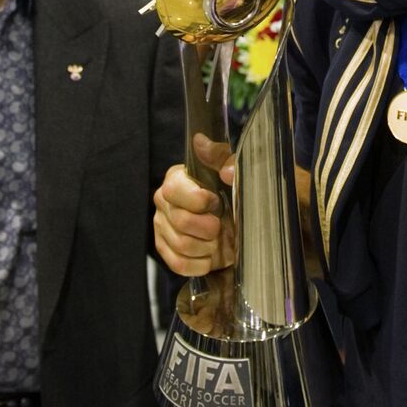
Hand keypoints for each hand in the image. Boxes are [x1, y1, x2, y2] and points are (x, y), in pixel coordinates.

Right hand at [153, 134, 236, 276]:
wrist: (244, 226)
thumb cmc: (239, 196)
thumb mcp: (239, 173)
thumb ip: (224, 158)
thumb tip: (201, 142)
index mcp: (178, 178)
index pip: (173, 189)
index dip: (196, 200)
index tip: (214, 202)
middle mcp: (164, 201)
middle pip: (178, 220)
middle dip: (207, 228)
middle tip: (220, 225)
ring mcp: (162, 227)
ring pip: (179, 244)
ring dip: (206, 247)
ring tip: (217, 240)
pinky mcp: (166, 250)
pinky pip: (177, 263)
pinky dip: (199, 264)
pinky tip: (210, 256)